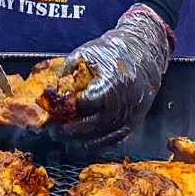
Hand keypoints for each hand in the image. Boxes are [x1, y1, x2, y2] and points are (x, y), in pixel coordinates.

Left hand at [60, 4, 173, 148]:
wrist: (144, 51)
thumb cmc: (112, 50)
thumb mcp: (87, 53)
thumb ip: (68, 70)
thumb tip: (51, 90)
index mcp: (113, 81)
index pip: (89, 101)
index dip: (71, 107)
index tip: (56, 110)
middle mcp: (126, 98)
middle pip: (97, 122)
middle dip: (74, 130)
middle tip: (55, 132)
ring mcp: (133, 111)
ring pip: (107, 133)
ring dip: (85, 141)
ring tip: (66, 142)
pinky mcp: (136, 118)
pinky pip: (118, 137)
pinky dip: (100, 143)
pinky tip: (85, 145)